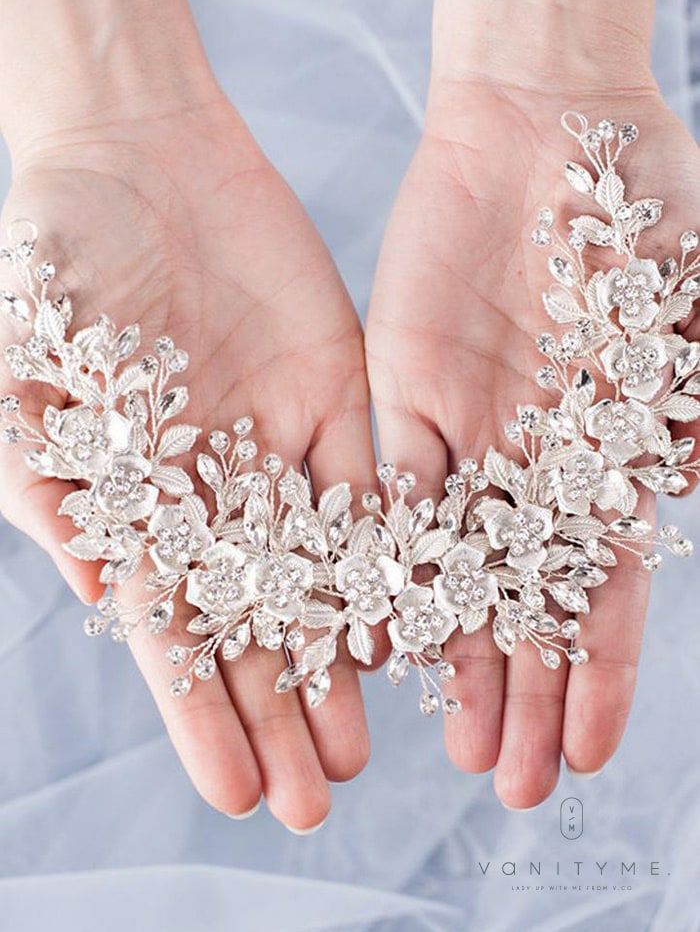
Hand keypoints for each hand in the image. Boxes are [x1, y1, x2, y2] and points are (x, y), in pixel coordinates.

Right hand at [0, 1, 374, 829]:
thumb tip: (99, 591)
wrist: (136, 165)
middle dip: (282, 713)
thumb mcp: (20, 379)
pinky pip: (372, 492)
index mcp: (139, 509)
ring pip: (323, 580)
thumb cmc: (55, 268)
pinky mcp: (337, 405)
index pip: (176, 637)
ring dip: (342, 659)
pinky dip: (390, 558)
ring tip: (368, 742)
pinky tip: (409, 622)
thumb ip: (52, 484)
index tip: (238, 793)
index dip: (203, 716)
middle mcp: (217, 499)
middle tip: (320, 798)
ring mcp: (281, 456)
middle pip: (258, 628)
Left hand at [366, 0, 699, 807]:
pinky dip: (381, 563)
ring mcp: (462, 445)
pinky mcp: (397, 403)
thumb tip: (689, 494)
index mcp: (605, 466)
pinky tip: (379, 635)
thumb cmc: (647, 213)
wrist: (550, 132)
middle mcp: (531, 473)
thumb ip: (692, 417)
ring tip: (449, 741)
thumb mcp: (699, 323)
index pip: (599, 596)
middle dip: (522, 694)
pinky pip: (385, 498)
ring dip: (451, 656)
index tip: (593, 754)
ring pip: (449, 573)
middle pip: (521, 607)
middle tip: (512, 785)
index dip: (600, 675)